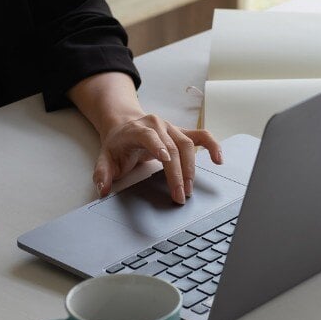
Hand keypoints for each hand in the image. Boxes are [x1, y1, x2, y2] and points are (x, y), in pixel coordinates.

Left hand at [93, 114, 222, 204]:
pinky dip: (212, 146)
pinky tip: (218, 159)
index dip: (158, 146)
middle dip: (177, 172)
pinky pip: (201, 137)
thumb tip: (102, 189)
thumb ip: (102, 173)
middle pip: (172, 146)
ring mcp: (171, 128)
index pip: (150, 136)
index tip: (166, 160)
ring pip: (188, 144)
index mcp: (138, 129)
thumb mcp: (104, 158)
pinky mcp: (181, 133)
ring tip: (189, 189)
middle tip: (179, 194)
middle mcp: (157, 125)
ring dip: (191, 168)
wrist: (124, 125)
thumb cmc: (117, 144)